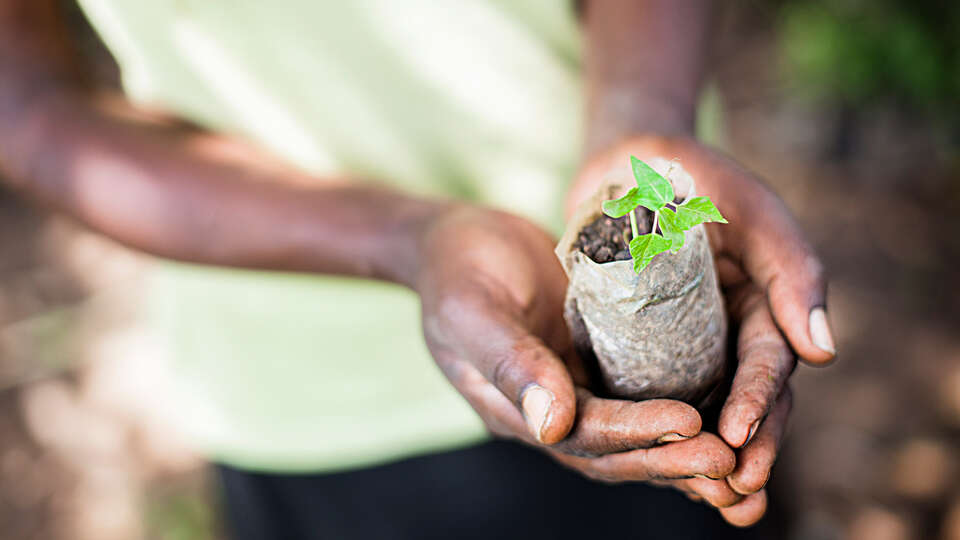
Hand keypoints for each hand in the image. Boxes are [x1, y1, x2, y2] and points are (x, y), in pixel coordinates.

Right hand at [416, 204, 736, 485]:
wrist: (454, 240)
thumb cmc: (455, 267)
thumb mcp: (472, 309)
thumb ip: (510, 363)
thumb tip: (552, 426)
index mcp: (514, 408)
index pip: (582, 434)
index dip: (636, 434)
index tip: (690, 425)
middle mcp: (549, 409)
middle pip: (616, 450)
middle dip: (672, 459)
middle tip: (732, 462)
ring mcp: (573, 388)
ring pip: (634, 433)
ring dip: (683, 451)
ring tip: (740, 458)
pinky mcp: (594, 362)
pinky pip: (640, 396)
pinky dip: (679, 413)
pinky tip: (722, 416)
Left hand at [570, 135, 834, 525]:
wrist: (631, 162)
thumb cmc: (698, 175)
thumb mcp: (755, 212)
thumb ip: (794, 272)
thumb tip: (823, 352)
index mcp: (763, 308)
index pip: (768, 367)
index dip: (758, 405)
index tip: (741, 440)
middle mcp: (727, 333)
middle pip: (742, 401)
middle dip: (743, 449)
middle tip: (732, 490)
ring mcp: (683, 341)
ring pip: (698, 407)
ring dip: (702, 452)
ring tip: (699, 495)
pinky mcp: (638, 342)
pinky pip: (648, 390)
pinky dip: (651, 425)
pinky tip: (641, 457)